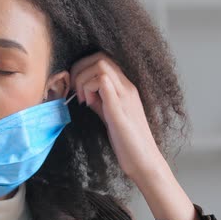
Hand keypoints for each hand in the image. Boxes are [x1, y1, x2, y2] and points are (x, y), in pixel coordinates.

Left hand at [70, 52, 160, 176]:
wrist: (145, 162)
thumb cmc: (128, 142)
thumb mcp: (110, 116)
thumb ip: (100, 102)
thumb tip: (86, 94)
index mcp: (125, 88)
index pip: (102, 60)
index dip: (83, 67)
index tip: (77, 89)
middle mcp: (127, 88)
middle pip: (100, 58)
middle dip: (80, 70)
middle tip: (75, 91)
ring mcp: (124, 98)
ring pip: (101, 67)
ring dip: (83, 80)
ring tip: (83, 100)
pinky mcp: (119, 111)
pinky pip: (105, 85)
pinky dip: (91, 88)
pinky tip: (88, 103)